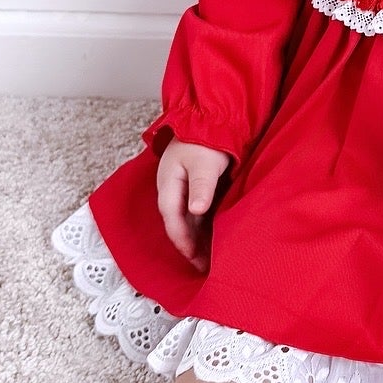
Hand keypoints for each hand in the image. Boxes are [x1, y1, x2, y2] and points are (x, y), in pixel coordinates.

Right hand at [156, 139, 231, 270]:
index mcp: (168, 185)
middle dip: (189, 245)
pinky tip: (213, 235)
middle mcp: (172, 189)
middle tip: (204, 265)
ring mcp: (182, 188)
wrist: (210, 116)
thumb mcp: (204, 163)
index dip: (183, 242)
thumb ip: (201, 187)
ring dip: (196, 237)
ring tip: (210, 256)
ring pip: (187, 219)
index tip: (195, 259)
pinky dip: (202, 225)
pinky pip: (196, 211)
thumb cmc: (205, 138)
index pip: (173, 221)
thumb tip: (195, 211)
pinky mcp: (194, 186)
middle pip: (178, 224)